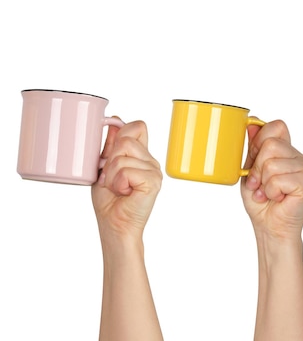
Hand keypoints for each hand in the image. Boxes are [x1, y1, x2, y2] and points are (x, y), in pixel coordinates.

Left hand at [91, 119, 162, 242]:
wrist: (114, 226)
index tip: (110, 152)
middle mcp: (151, 160)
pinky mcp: (153, 181)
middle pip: (126, 138)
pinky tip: (124, 193)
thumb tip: (114, 121)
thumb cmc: (109, 202)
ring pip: (122, 156)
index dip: (122, 132)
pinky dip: (118, 183)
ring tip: (117, 188)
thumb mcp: (104, 168)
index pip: (138, 126)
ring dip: (112, 175)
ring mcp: (154, 170)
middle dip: (110, 159)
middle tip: (111, 179)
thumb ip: (110, 146)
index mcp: (141, 155)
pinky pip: (126, 170)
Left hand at [241, 120, 302, 240]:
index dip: (259, 144)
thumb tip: (252, 122)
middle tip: (259, 184)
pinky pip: (278, 179)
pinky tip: (277, 198)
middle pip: (271, 144)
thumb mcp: (250, 170)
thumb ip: (253, 147)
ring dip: (263, 183)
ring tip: (268, 193)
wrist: (270, 226)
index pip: (275, 127)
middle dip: (257, 168)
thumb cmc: (261, 201)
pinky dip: (271, 192)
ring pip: (272, 163)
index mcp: (285, 150)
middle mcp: (297, 156)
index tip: (254, 165)